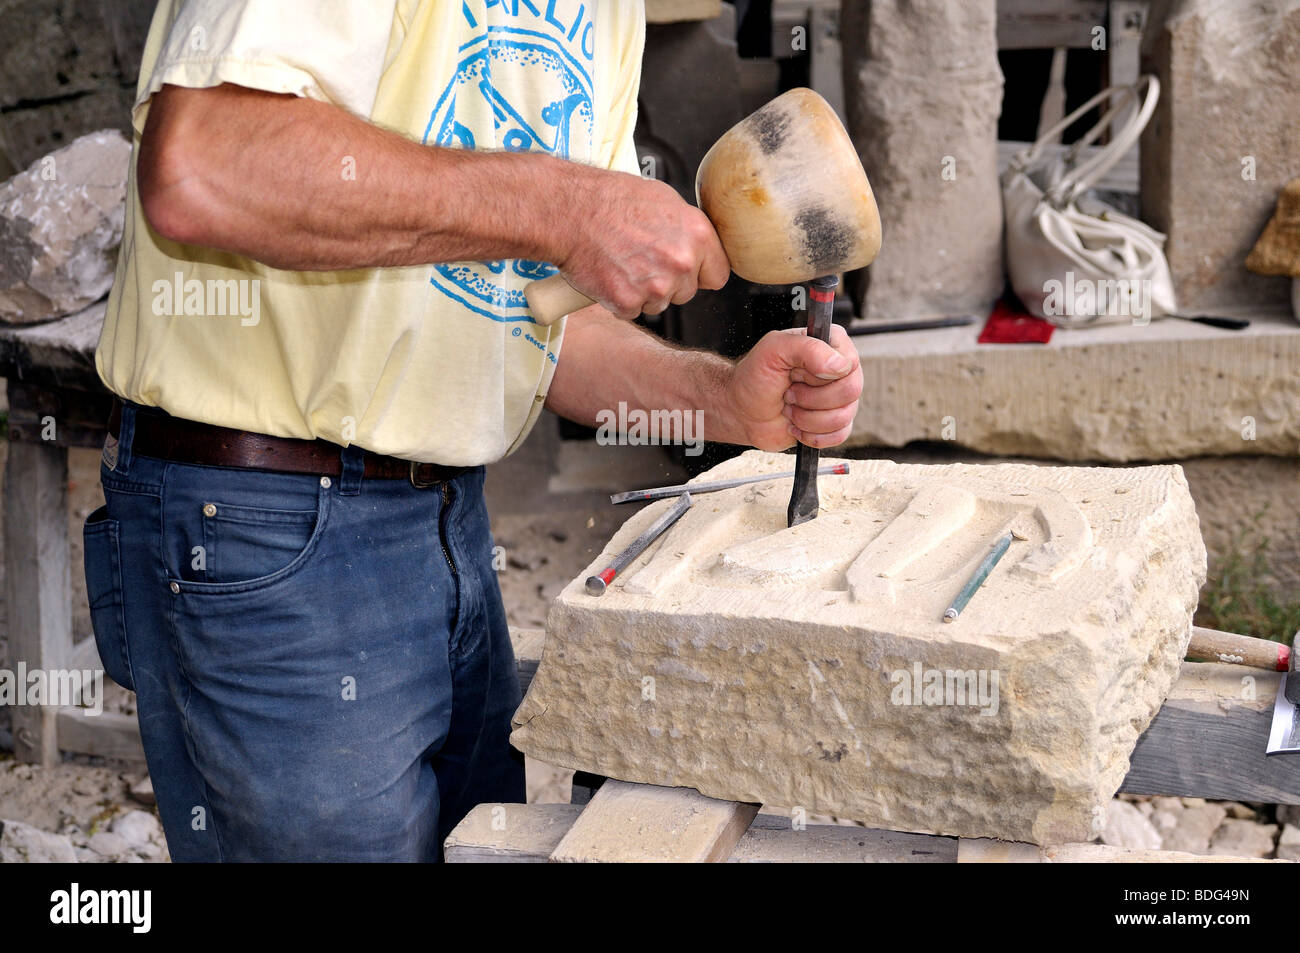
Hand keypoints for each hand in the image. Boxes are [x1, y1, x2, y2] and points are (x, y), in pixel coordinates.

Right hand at [555, 169, 730, 319]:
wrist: (569, 211)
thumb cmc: (609, 199)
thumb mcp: (663, 200)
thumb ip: (686, 229)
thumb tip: (695, 244)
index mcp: (697, 234)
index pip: (718, 274)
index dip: (700, 272)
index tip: (687, 269)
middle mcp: (681, 262)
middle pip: (687, 292)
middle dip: (668, 281)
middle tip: (642, 259)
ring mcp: (656, 286)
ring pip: (659, 304)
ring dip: (643, 292)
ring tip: (623, 262)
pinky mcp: (628, 302)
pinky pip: (631, 311)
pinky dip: (619, 298)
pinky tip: (609, 274)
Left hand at [723, 324, 861, 450]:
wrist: (742, 411)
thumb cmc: (754, 378)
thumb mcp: (772, 351)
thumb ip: (806, 348)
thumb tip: (839, 364)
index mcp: (829, 345)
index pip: (850, 361)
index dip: (821, 374)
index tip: (796, 374)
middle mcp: (839, 371)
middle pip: (851, 390)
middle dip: (811, 398)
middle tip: (789, 392)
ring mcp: (838, 398)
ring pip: (844, 416)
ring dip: (807, 418)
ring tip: (789, 407)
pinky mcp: (833, 424)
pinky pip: (840, 435)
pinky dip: (812, 435)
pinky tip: (796, 425)